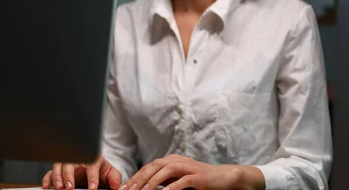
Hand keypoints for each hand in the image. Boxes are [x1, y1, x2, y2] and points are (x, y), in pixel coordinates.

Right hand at [41, 155, 121, 189]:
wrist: (95, 171)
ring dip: (58, 177)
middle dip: (70, 175)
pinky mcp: (60, 171)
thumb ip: (114, 178)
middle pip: (71, 163)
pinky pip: (51, 172)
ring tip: (60, 188)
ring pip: (59, 166)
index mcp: (93, 159)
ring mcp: (68, 165)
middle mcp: (79, 160)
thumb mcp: (110, 173)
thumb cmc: (102, 171)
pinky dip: (48, 178)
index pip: (92, 165)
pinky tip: (47, 186)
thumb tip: (116, 185)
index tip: (92, 187)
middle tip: (71, 187)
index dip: (92, 177)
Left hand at [122, 154, 264, 189]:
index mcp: (172, 161)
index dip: (136, 176)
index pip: (149, 166)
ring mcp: (188, 167)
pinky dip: (172, 187)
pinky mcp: (198, 176)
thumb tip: (148, 187)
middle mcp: (178, 161)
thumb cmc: (201, 180)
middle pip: (154, 166)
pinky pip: (182, 181)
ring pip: (165, 171)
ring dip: (152, 182)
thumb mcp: (180, 179)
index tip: (124, 188)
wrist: (224, 177)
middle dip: (139, 178)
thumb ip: (166, 181)